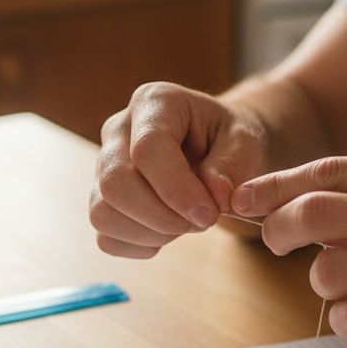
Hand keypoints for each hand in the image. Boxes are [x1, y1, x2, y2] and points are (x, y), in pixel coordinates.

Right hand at [90, 82, 267, 257]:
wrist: (215, 147)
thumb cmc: (228, 139)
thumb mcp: (246, 140)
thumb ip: (232, 164)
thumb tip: (215, 198)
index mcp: (154, 102)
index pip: (147, 149)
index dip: (177, 189)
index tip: (210, 214)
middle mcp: (118, 129)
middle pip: (115, 184)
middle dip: (162, 217)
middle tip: (203, 221)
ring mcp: (103, 165)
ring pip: (103, 213)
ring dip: (151, 233)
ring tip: (186, 223)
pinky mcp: (100, 198)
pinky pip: (106, 237)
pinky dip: (140, 245)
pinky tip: (167, 231)